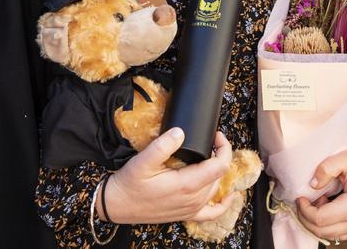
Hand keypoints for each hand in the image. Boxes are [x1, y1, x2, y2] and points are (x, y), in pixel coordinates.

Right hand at [101, 128, 234, 224]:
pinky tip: (230, 197)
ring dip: (216, 173)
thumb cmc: (129, 183)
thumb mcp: (143, 161)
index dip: (224, 147)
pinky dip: (223, 205)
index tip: (216, 135)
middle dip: (218, 156)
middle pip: (218, 176)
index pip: (219, 166)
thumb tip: (181, 132)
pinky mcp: (184, 215)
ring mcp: (189, 209)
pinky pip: (211, 213)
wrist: (116, 205)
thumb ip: (163, 145)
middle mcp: (192, 199)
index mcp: (186, 185)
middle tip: (208, 141)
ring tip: (209, 156)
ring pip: (214, 190)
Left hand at [296, 144, 346, 241]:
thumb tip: (312, 184)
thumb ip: (326, 168)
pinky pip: (338, 234)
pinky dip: (327, 225)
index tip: (301, 197)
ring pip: (329, 236)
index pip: (319, 219)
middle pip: (321, 231)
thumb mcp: (346, 158)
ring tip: (318, 202)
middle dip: (306, 218)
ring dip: (317, 223)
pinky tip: (327, 208)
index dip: (305, 210)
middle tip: (304, 201)